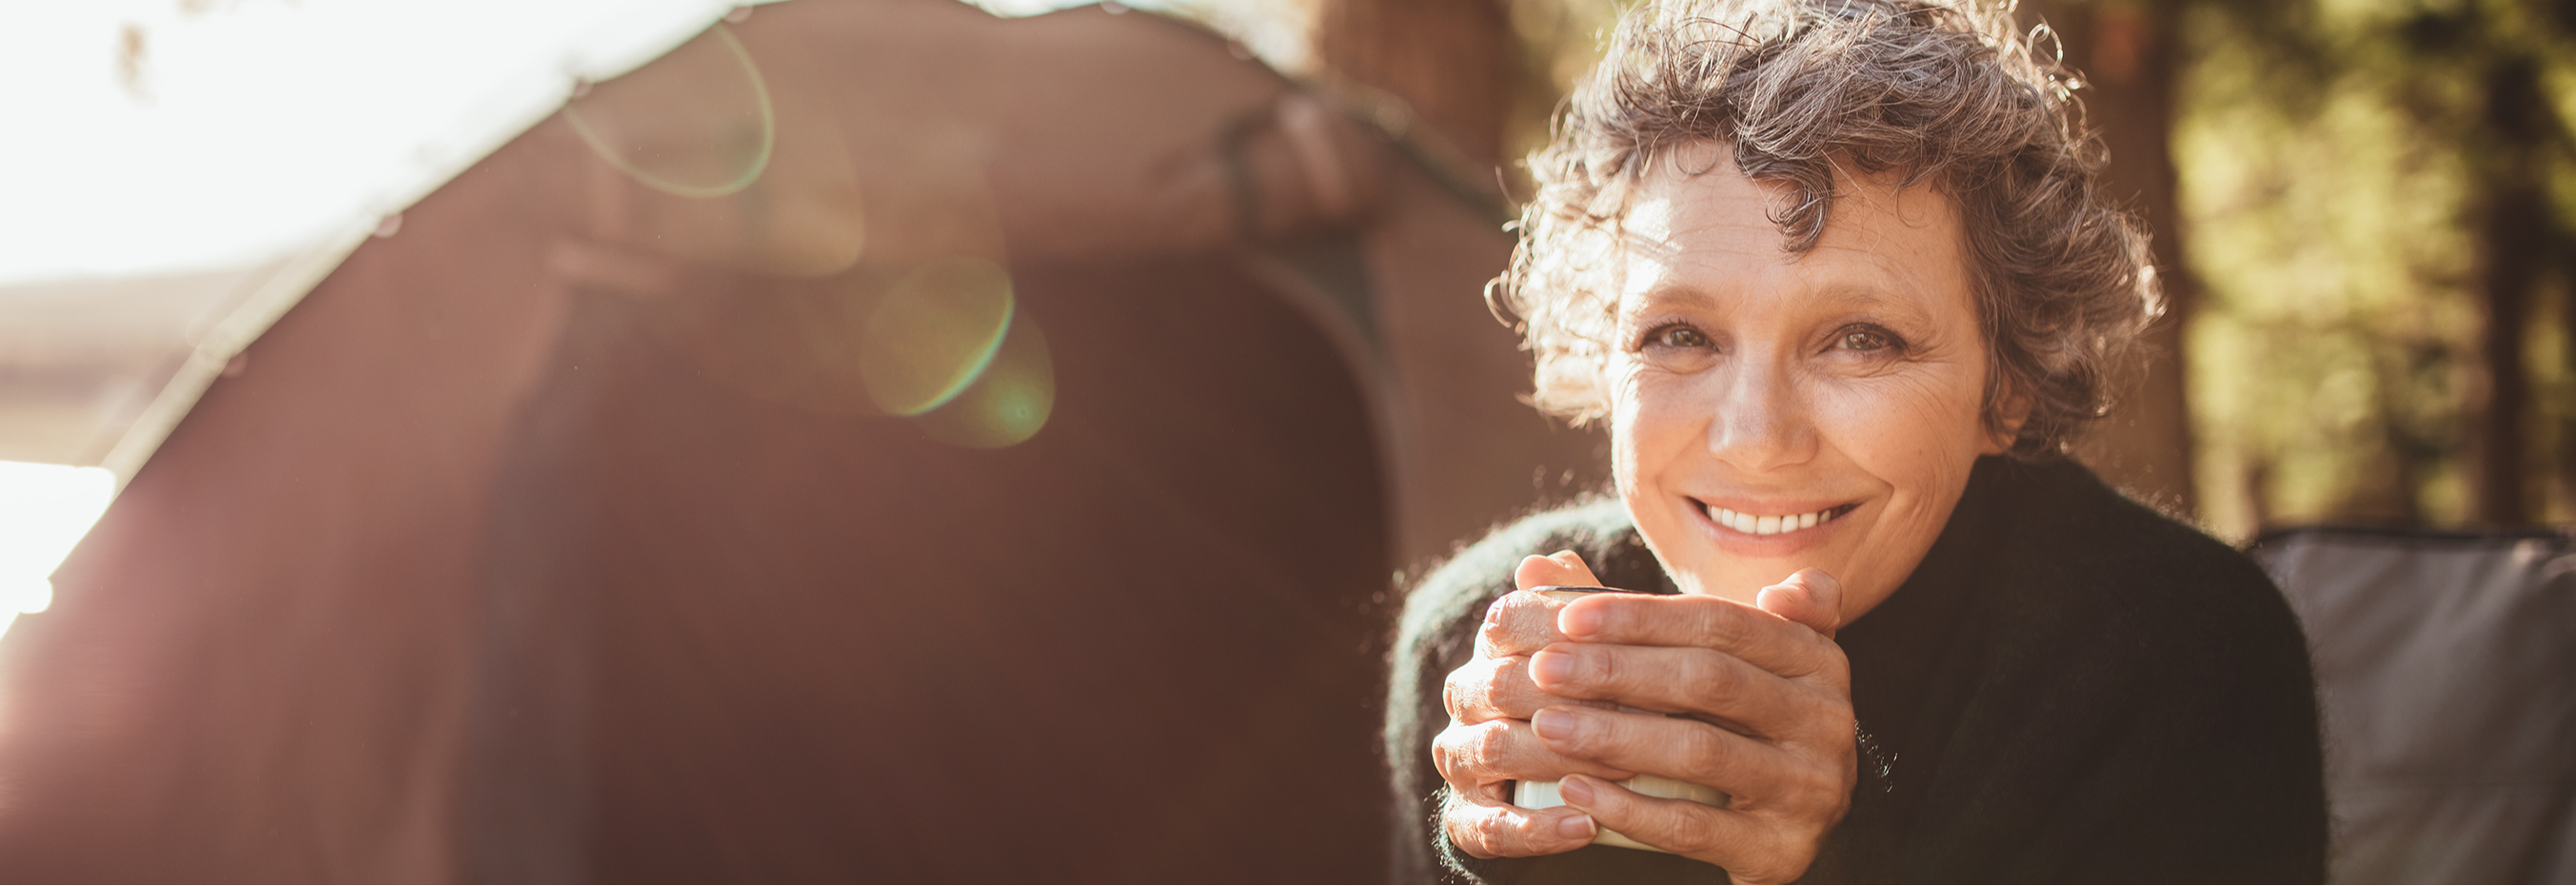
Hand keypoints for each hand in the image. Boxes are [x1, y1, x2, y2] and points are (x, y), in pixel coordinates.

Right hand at [1432, 551, 1629, 858]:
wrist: (1588, 782)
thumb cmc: (1608, 700)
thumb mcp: (1607, 652)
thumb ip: (1587, 609)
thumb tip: (1546, 561)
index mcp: (1493, 648)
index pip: (1507, 620)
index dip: (1561, 628)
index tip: (1624, 640)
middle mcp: (1467, 699)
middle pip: (1500, 684)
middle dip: (1572, 696)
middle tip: (1645, 712)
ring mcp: (1462, 760)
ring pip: (1492, 749)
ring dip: (1562, 757)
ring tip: (1628, 770)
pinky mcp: (1467, 820)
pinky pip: (1488, 827)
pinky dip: (1537, 828)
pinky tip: (1585, 827)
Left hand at [1530, 569, 1855, 883]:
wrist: (1789, 824)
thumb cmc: (1739, 722)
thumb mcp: (1728, 660)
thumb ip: (1649, 614)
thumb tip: (1543, 565)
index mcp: (1816, 658)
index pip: (1720, 621)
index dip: (1641, 617)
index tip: (1568, 617)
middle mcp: (1825, 718)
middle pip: (1708, 680)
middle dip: (1617, 671)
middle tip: (1544, 670)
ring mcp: (1808, 786)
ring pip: (1698, 751)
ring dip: (1613, 736)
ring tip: (1547, 727)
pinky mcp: (1781, 848)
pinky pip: (1694, 826)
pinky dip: (1629, 809)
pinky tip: (1575, 792)